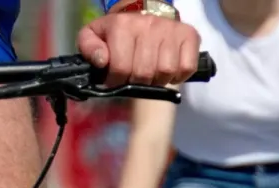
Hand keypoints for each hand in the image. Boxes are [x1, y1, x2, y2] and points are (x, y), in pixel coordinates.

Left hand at [79, 11, 200, 87]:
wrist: (144, 12)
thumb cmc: (117, 31)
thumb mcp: (94, 35)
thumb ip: (89, 47)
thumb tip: (101, 60)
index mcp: (123, 25)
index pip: (121, 68)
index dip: (115, 81)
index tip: (115, 79)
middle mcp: (149, 25)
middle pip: (144, 74)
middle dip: (135, 83)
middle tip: (132, 78)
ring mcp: (171, 30)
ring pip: (166, 72)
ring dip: (156, 81)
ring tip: (149, 75)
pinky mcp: (190, 35)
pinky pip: (186, 67)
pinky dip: (177, 76)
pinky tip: (167, 73)